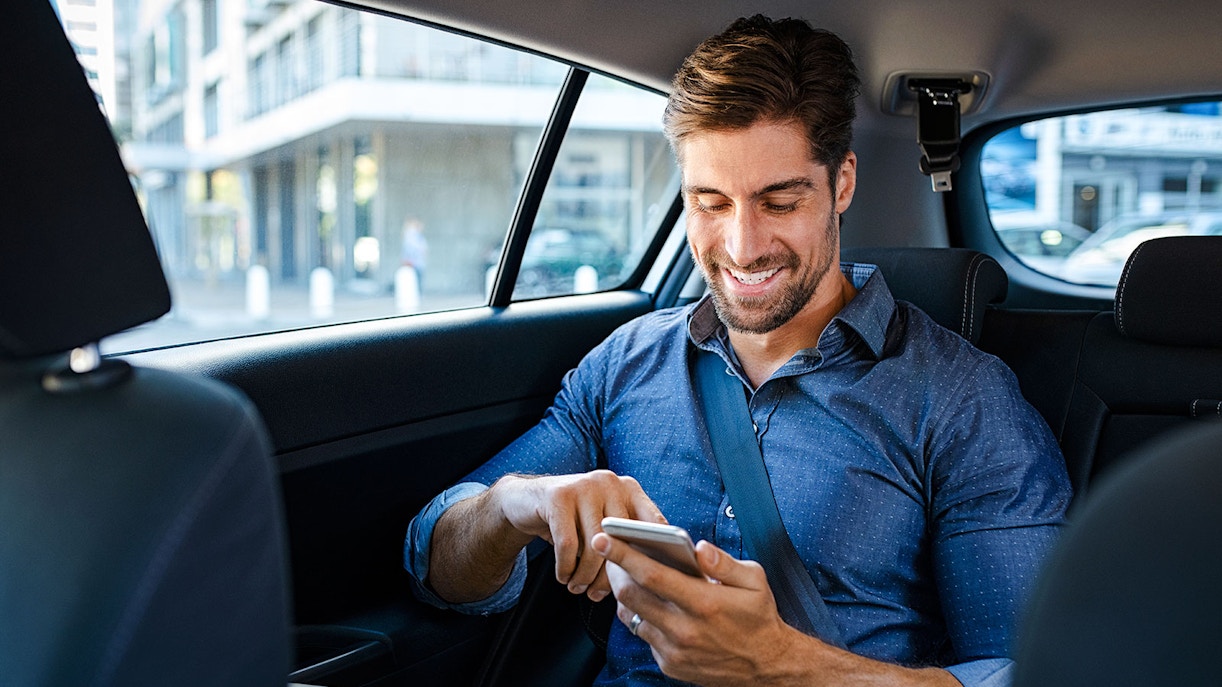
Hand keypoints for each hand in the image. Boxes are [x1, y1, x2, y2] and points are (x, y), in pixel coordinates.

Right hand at [491, 470, 664, 600]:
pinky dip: (566, 568)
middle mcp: (610, 482)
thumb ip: (624, 541)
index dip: (654, 554)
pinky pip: (568, 544)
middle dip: (610, 574)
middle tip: (598, 595)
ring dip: (585, 575)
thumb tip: (644, 579)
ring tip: (578, 589)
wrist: (527, 500)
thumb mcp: (601, 525)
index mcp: (629, 488)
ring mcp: (584, 485)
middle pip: (622, 539)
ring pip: (594, 544)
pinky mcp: (559, 496)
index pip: (654, 523)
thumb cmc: (574, 522)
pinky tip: (564, 577)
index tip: (645, 583)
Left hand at [592, 533, 802, 684]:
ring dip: (625, 593)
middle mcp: (684, 629)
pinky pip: (644, 635)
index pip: (651, 574)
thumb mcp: (754, 581)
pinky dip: (641, 616)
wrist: (767, 666)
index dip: (623, 554)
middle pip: (631, 595)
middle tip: (607, 550)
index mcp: (703, 603)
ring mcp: (674, 650)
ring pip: (631, 616)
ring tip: (624, 573)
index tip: (603, 538)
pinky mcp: (670, 664)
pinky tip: (648, 602)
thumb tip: (699, 547)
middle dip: (613, 569)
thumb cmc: (759, 617)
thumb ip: (724, 563)